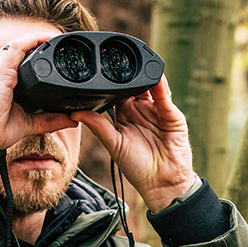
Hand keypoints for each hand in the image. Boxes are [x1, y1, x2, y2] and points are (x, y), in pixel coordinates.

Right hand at [0, 31, 77, 162]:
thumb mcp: (28, 122)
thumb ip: (50, 119)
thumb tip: (73, 120)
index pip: (15, 54)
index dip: (33, 49)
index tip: (53, 52)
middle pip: (17, 45)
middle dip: (38, 41)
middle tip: (59, 43)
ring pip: (18, 42)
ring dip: (38, 37)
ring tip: (57, 38)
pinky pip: (17, 46)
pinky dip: (33, 40)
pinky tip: (47, 40)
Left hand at [71, 76, 195, 211]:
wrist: (162, 182)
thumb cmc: (137, 168)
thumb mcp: (113, 145)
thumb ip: (98, 126)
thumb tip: (75, 113)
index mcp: (125, 117)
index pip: (118, 94)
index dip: (112, 84)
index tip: (102, 71)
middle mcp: (142, 112)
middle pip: (135, 87)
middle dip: (130, 76)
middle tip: (120, 64)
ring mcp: (157, 112)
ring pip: (151, 89)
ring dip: (146, 77)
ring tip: (138, 65)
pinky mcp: (172, 115)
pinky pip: (165, 98)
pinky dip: (161, 87)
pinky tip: (155, 77)